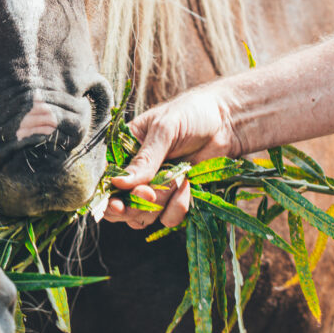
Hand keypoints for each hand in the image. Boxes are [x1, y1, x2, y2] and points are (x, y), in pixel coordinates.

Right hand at [103, 85, 237, 229]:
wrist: (228, 122)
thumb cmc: (191, 114)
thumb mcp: (163, 130)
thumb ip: (144, 159)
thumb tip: (119, 183)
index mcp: (122, 151)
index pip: (105, 180)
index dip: (107, 197)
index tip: (118, 205)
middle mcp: (134, 173)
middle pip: (120, 206)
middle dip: (135, 205)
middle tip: (150, 194)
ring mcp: (154, 188)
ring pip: (144, 216)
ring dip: (161, 204)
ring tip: (179, 181)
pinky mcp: (175, 198)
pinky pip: (168, 218)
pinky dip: (179, 206)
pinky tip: (188, 185)